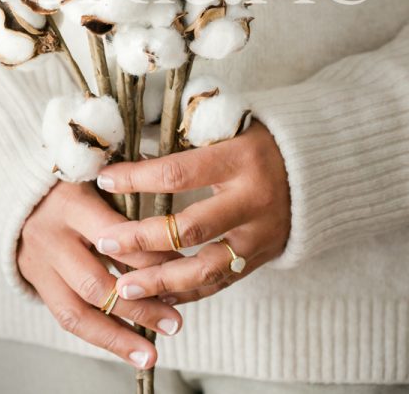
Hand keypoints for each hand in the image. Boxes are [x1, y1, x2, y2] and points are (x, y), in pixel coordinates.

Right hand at [17, 180, 182, 369]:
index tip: (183, 269)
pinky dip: (99, 336)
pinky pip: (67, 318)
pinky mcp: (35, 283)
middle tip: (175, 323)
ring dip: (117, 337)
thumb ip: (127, 201)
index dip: (148, 258)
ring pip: (77, 311)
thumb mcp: (96, 178)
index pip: (114, 238)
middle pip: (96, 284)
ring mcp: (39, 264)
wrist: (15, 189)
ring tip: (151, 354)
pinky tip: (127, 349)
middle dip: (138, 308)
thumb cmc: (71, 179)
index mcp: (70, 204)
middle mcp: (51, 238)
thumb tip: (175, 232)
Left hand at [94, 121, 289, 304]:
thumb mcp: (227, 128)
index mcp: (240, 159)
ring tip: (124, 288)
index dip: (137, 179)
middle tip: (106, 242)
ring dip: (162, 281)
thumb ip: (185, 140)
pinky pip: (220, 283)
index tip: (104, 179)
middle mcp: (252, 201)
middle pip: (190, 229)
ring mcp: (259, 236)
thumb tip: (128, 151)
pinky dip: (187, 293)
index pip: (178, 173)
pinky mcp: (262, 259)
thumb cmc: (258, 141)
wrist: (318, 168)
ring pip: (206, 269)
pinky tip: (157, 295)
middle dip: (143, 239)